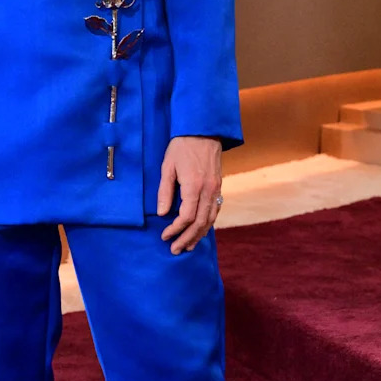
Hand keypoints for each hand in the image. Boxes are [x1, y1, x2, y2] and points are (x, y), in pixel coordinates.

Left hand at [157, 136, 222, 254]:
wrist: (203, 130)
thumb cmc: (181, 146)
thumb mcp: (167, 166)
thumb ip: (165, 191)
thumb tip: (162, 214)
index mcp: (194, 185)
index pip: (186, 217)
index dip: (175, 230)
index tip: (165, 236)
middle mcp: (208, 190)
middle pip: (200, 223)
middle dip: (187, 238)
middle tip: (175, 250)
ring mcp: (216, 188)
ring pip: (210, 219)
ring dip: (199, 235)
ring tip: (188, 246)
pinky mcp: (219, 186)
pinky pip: (215, 210)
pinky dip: (208, 224)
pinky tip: (200, 230)